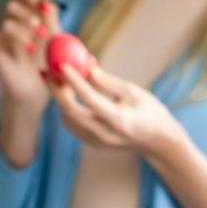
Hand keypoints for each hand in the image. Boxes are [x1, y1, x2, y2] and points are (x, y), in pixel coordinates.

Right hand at [0, 0, 60, 108]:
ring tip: (41, 33)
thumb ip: (52, 21)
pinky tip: (31, 48)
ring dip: (28, 17)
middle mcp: (13, 16)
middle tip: (43, 5)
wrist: (34, 90)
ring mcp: (2, 29)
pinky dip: (20, 36)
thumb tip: (51, 1)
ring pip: (9, 9)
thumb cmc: (47, 64)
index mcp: (28, 11)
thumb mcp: (54, 41)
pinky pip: (4, 29)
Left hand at [50, 63, 182, 156]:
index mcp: (118, 120)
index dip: (73, 81)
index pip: (89, 99)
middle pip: (70, 112)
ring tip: (59, 78)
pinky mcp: (92, 143)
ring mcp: (97, 141)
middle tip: (48, 71)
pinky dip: (67, 107)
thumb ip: (107, 82)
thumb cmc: (150, 112)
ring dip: (60, 98)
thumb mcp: (134, 92)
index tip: (62, 64)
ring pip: (67, 119)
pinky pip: (72, 124)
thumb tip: (85, 66)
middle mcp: (104, 134)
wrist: (158, 142)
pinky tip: (68, 92)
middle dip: (56, 90)